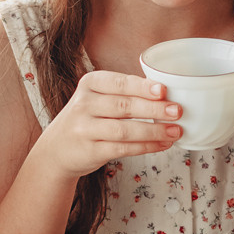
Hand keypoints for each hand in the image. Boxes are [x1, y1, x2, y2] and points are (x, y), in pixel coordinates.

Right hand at [43, 71, 181, 178]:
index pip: (119, 83)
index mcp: (89, 84)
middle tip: (177, 111)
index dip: (141, 87)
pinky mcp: (91, 151)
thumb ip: (124, 93)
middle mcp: (84, 105)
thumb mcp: (96, 97)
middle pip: (124, 106)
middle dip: (154, 109)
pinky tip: (162, 144)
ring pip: (125, 129)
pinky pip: (123, 148)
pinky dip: (146, 146)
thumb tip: (166, 94)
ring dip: (153, 131)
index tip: (163, 90)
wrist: (57, 149)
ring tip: (175, 131)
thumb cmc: (87, 119)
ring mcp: (85, 129)